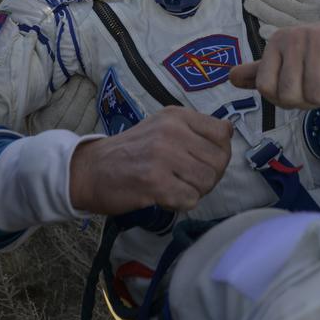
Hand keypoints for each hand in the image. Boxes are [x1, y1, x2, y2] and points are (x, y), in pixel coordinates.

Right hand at [68, 106, 232, 214]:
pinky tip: (162, 197)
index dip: (219, 153)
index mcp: (176, 115)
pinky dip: (180, 204)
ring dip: (194, 191)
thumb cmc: (131, 151)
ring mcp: (163, 155)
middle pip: (219, 161)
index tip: (202, 161)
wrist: (90, 170)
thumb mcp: (162, 127)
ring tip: (173, 187)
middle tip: (186, 181)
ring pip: (207, 182)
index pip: (223, 133)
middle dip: (208, 177)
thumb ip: (194, 129)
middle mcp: (172, 131)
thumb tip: (229, 134)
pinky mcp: (154, 182)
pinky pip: (190, 199)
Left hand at [229, 13, 319, 108]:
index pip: (266, 89)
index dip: (286, 99)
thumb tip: (231, 78)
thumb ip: (263, 71)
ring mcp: (319, 40)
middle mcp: (294, 38)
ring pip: (318, 95)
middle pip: (292, 97)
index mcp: (277, 42)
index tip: (303, 87)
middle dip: (312, 100)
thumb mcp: (292, 58)